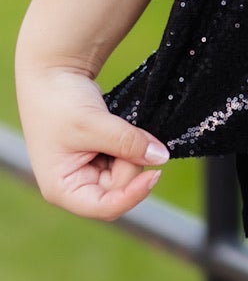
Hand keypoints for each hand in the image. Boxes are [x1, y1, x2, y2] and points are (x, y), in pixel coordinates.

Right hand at [16, 65, 169, 220]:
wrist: (53, 73)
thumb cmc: (58, 101)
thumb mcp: (93, 123)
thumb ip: (127, 142)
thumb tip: (161, 157)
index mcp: (62, 188)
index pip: (105, 207)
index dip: (133, 195)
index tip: (156, 173)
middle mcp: (75, 185)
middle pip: (120, 189)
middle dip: (130, 162)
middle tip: (122, 133)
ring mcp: (88, 171)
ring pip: (126, 173)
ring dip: (131, 151)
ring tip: (113, 126)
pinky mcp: (100, 157)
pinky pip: (126, 159)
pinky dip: (130, 145)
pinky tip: (118, 129)